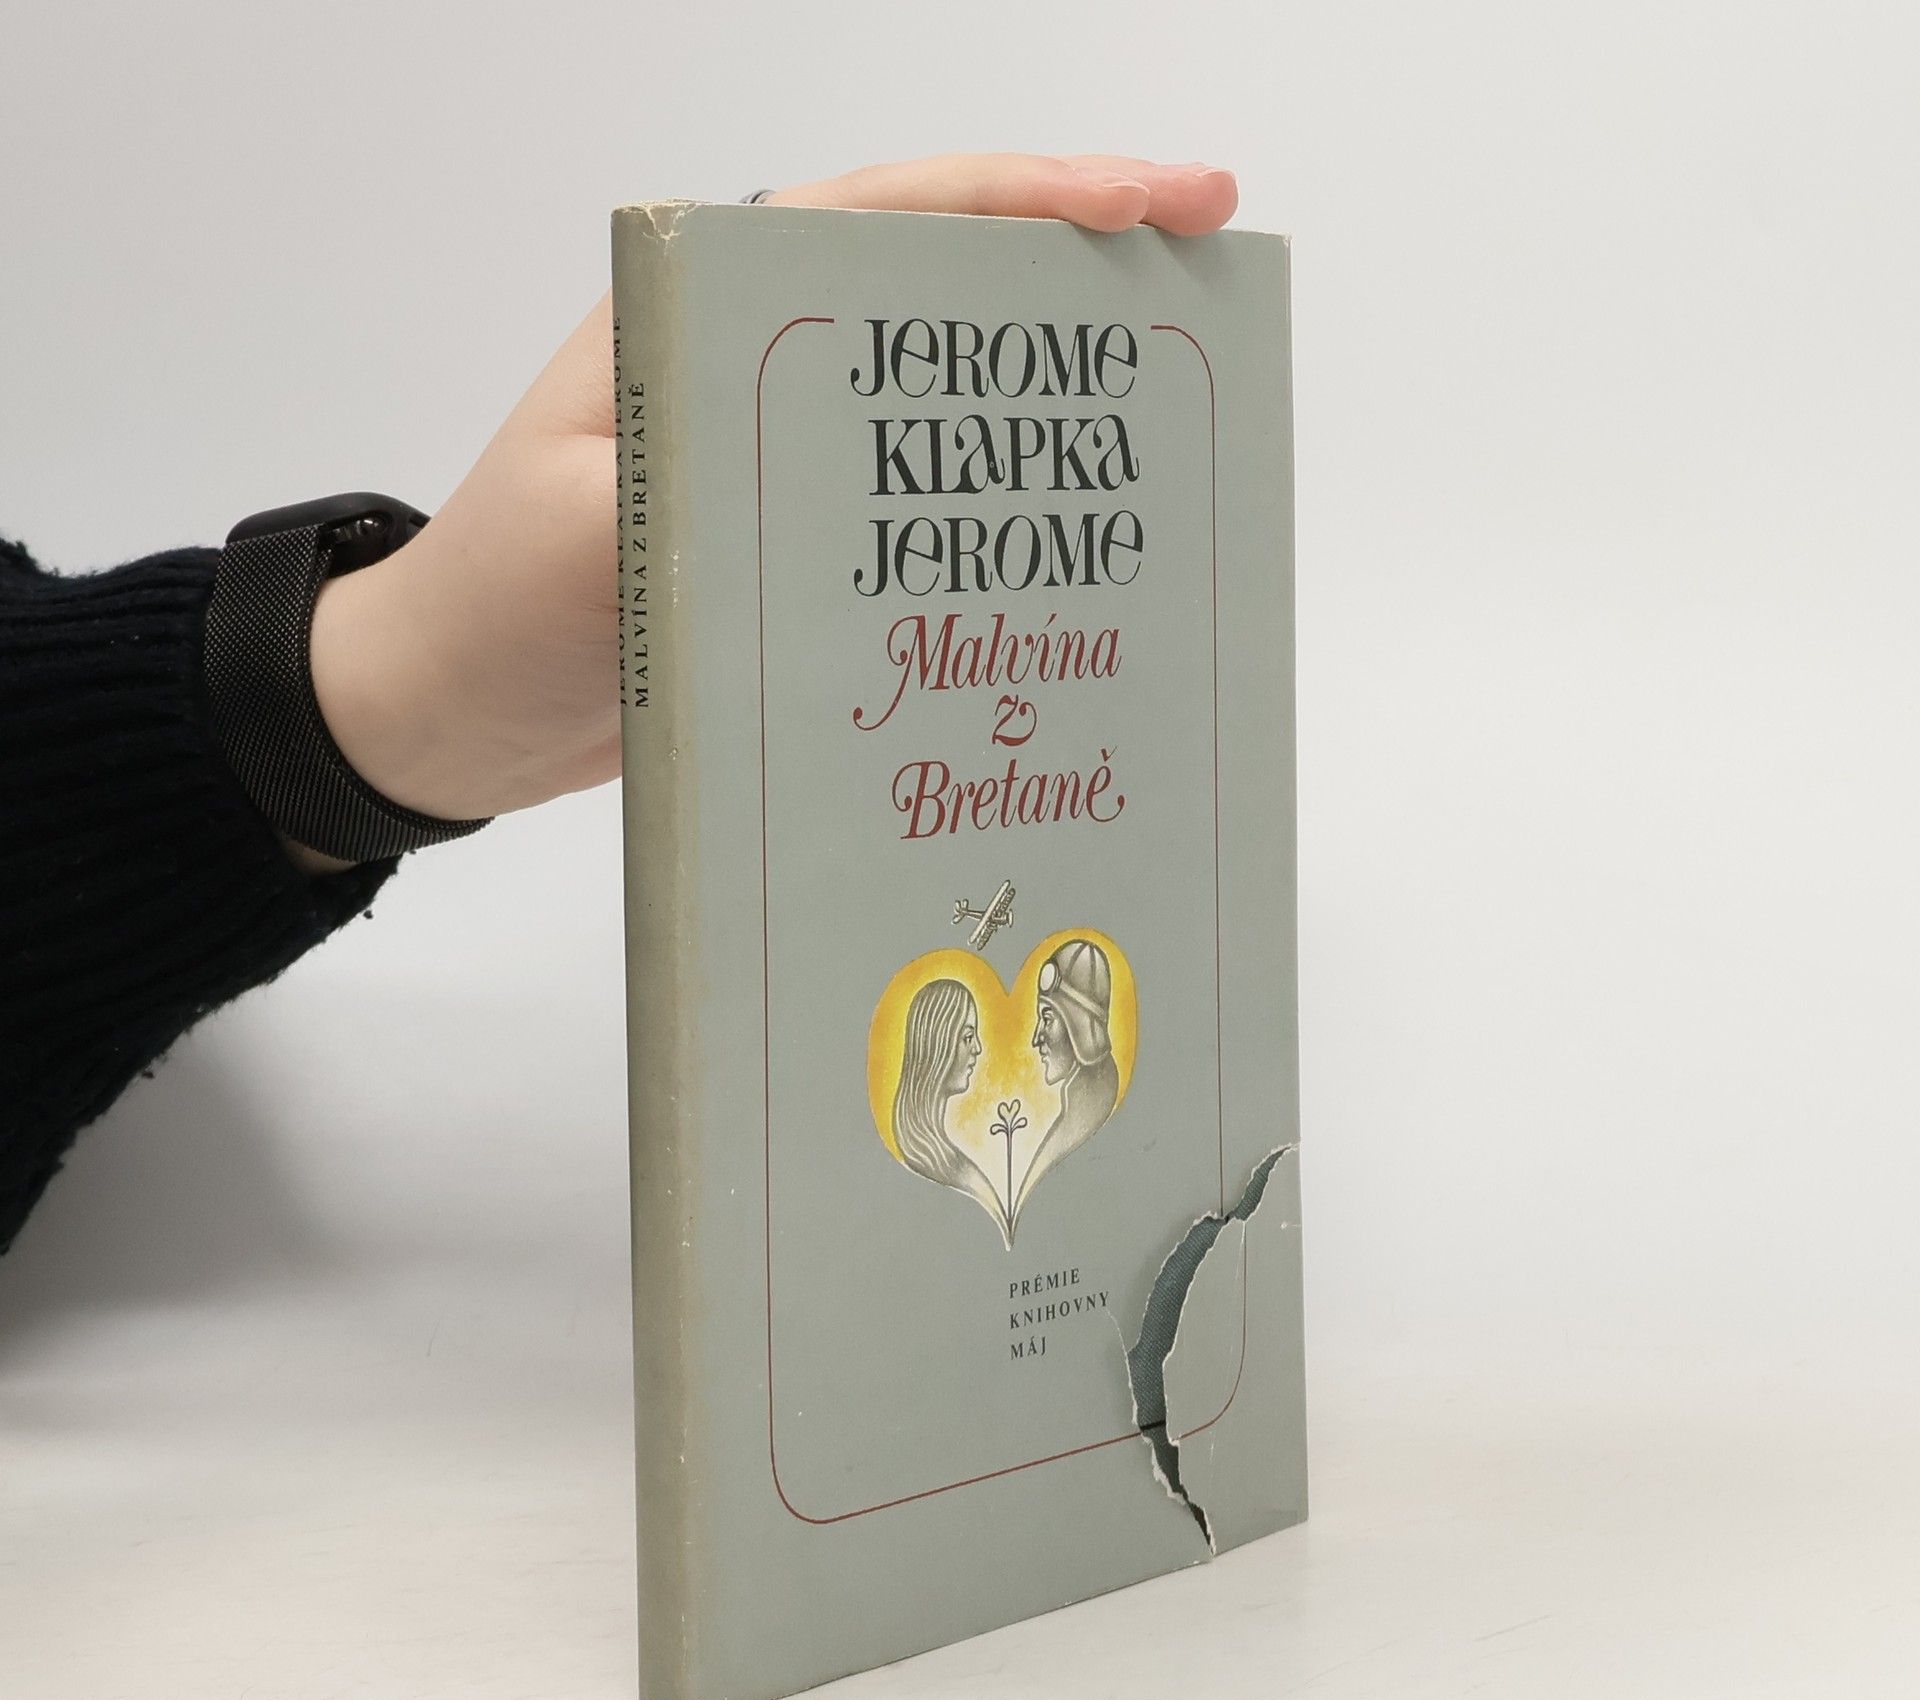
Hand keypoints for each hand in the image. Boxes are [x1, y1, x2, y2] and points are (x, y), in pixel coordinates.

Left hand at [300, 155, 1238, 869]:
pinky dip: (1002, 520)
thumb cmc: (494, 606)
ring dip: (1058, 405)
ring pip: (951, 401)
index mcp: (709, 310)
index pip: (896, 215)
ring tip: (1178, 424)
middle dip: (1086, 283)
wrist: (448, 711)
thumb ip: (704, 489)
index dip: (1043, 200)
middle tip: (1214, 298)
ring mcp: (788, 455)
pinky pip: (925, 509)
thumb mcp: (584, 537)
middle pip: (951, 291)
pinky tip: (1077, 552)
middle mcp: (763, 364)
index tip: (1168, 202)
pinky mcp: (801, 545)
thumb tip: (853, 490)